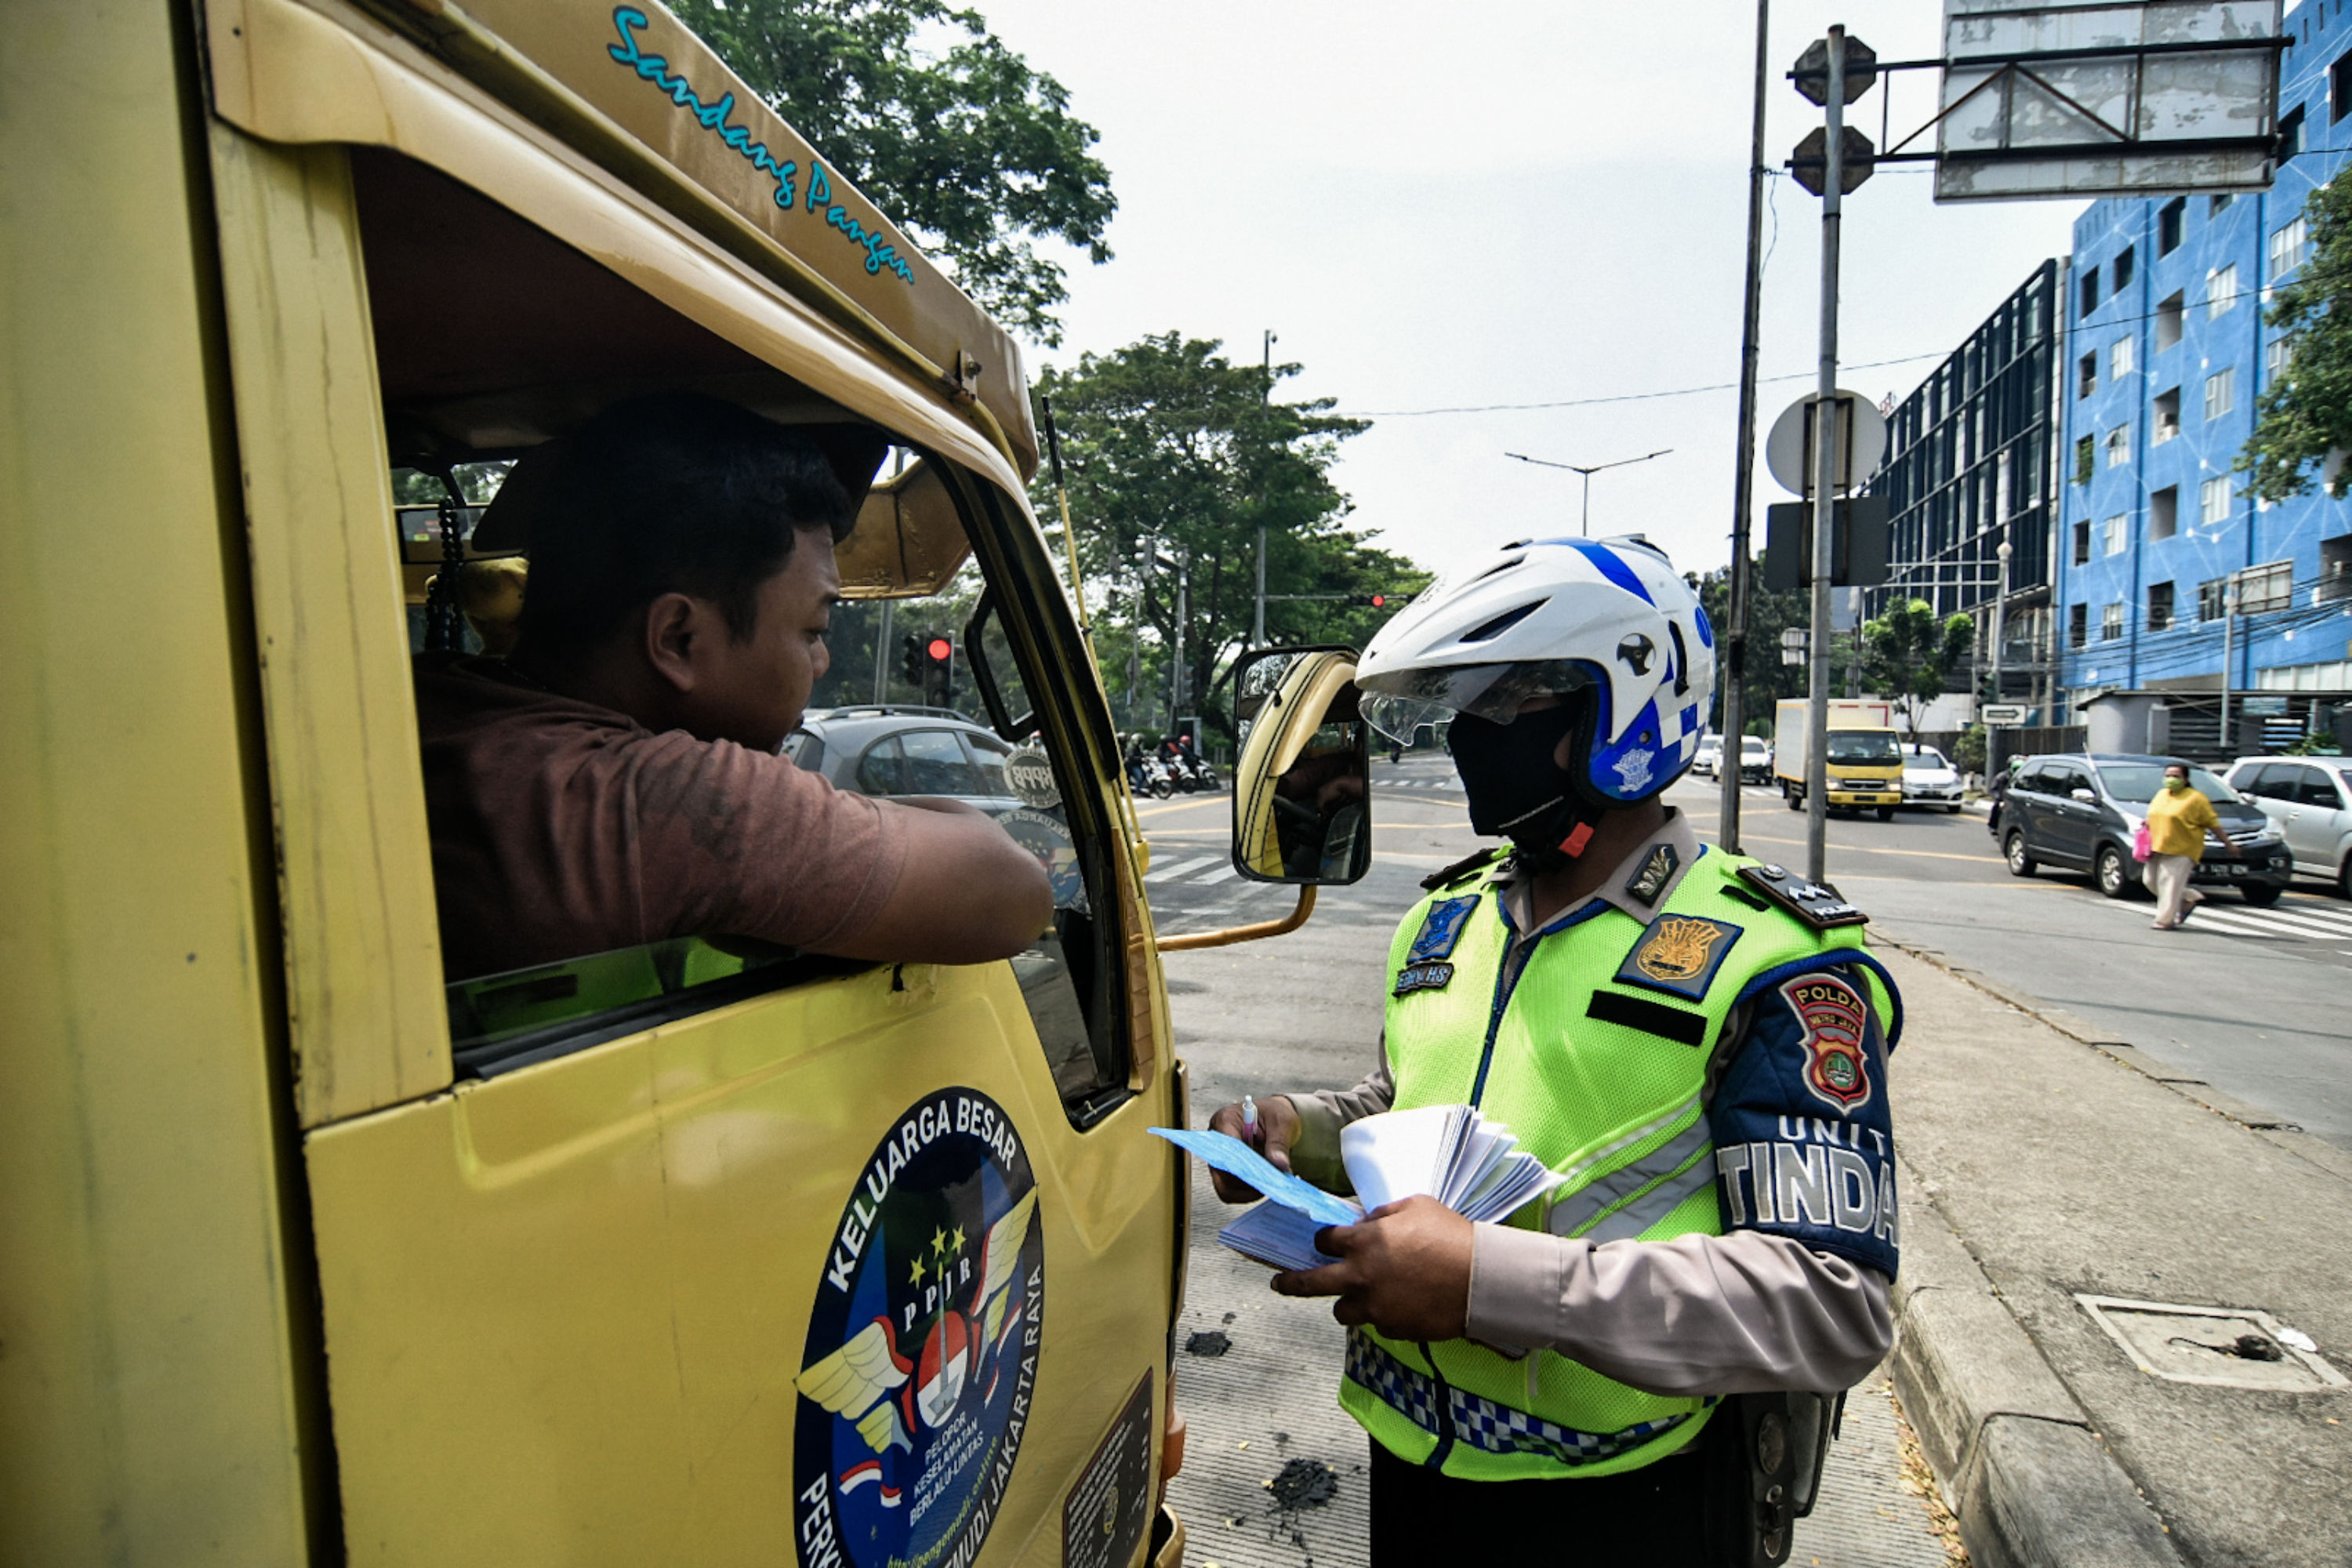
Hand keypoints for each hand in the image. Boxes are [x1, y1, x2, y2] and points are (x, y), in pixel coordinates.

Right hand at [1204, 1095, 1301, 1202]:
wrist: (1274, 1119)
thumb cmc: (1273, 1114)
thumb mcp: (1282, 1122)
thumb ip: (1279, 1142)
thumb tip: (1279, 1165)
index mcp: (1226, 1120)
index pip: (1225, 1147)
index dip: (1241, 1163)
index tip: (1260, 1173)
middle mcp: (1217, 1141)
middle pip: (1221, 1171)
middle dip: (1246, 1181)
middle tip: (1268, 1184)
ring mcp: (1220, 1158)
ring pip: (1225, 1186)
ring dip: (1247, 1191)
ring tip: (1269, 1186)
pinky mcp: (1227, 1172)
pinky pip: (1232, 1191)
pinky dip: (1248, 1193)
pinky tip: (1264, 1186)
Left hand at [1272, 1196, 1473, 1341]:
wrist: (1480, 1279)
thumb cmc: (1450, 1235)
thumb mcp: (1415, 1206)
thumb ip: (1383, 1215)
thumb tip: (1366, 1223)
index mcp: (1363, 1243)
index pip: (1324, 1240)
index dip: (1324, 1239)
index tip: (1325, 1241)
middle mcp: (1360, 1277)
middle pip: (1310, 1284)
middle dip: (1290, 1282)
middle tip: (1279, 1283)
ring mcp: (1374, 1307)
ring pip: (1341, 1311)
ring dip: (1346, 1301)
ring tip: (1359, 1296)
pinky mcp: (1392, 1328)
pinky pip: (1376, 1323)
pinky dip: (1381, 1314)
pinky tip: (1400, 1303)